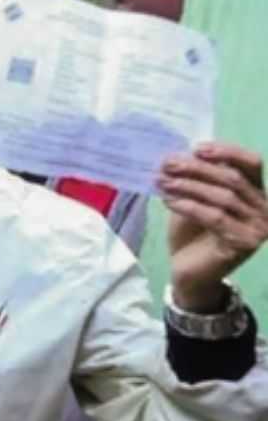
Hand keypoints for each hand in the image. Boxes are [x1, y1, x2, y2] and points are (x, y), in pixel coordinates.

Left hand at [160, 142, 267, 311]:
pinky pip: (215, 217)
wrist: (190, 272)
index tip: (196, 148)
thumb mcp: (193, 199)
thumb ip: (194, 179)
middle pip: (232, 178)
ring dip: (188, 186)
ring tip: (162, 182)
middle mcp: (264, 208)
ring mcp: (258, 227)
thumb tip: (176, 155)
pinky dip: (189, 206)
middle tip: (167, 164)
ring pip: (223, 197)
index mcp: (256, 191)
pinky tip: (168, 201)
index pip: (252, 163)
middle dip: (197, 168)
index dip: (227, 151)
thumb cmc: (193, 233)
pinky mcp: (244, 243)